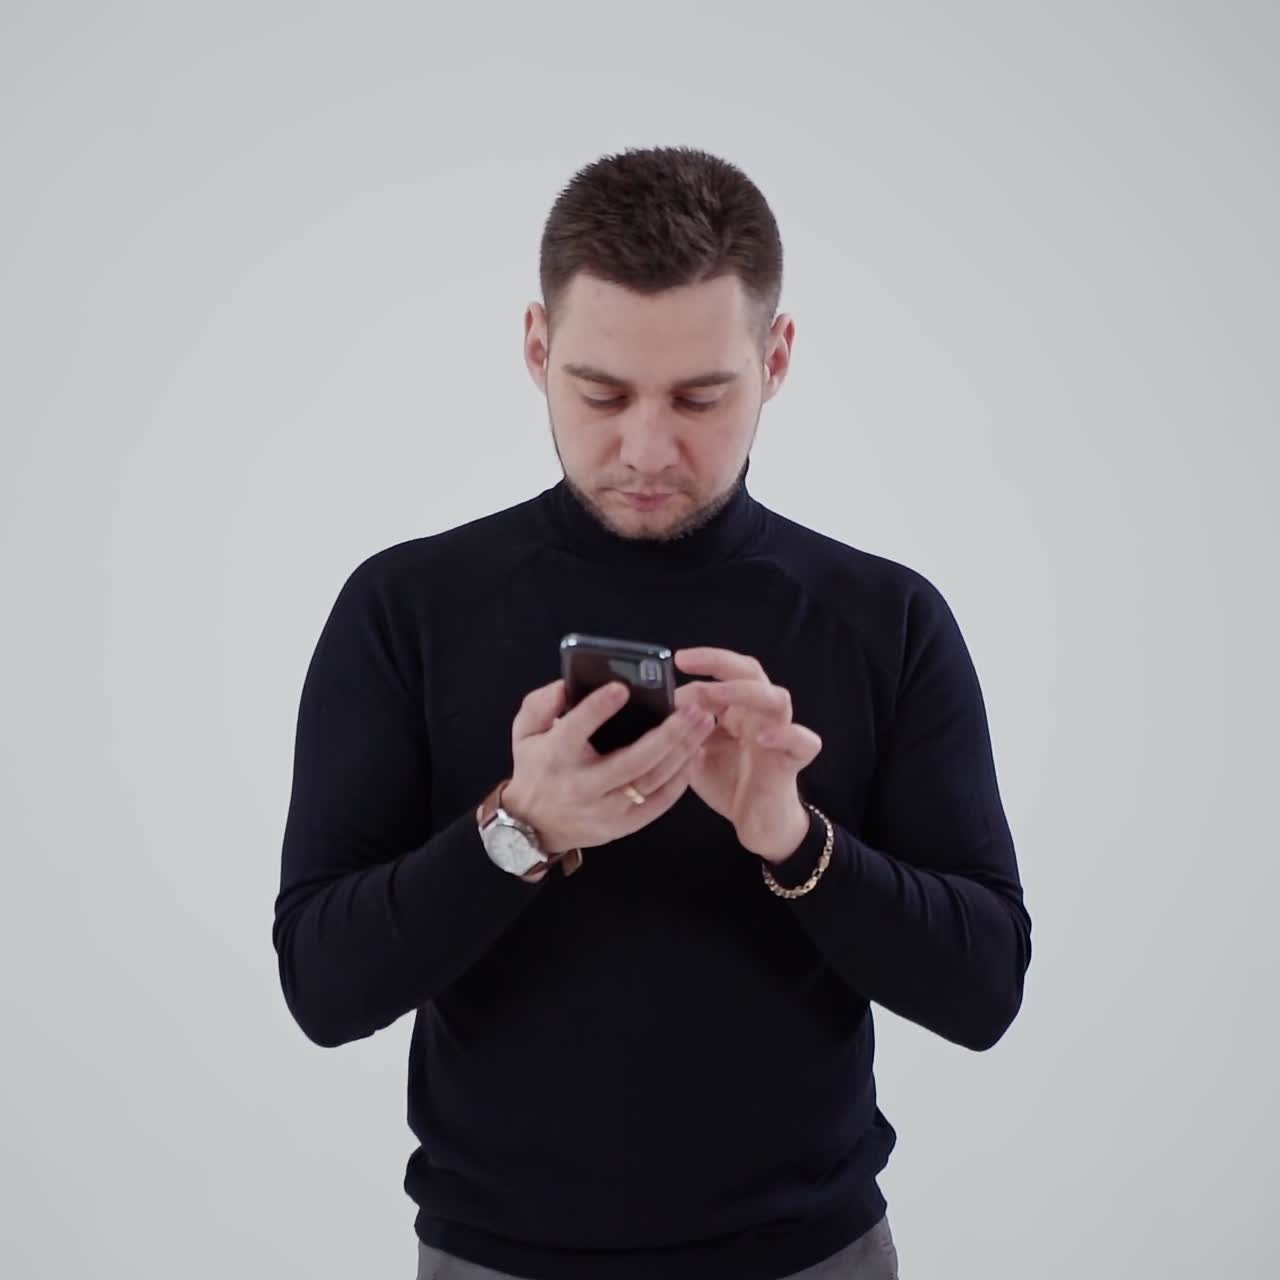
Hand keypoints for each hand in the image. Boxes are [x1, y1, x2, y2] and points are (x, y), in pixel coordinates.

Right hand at [502, 678, 718, 855]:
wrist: (535, 825)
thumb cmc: (536, 768)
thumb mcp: (524, 732)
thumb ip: (541, 703)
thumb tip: (567, 685)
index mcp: (556, 755)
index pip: (576, 729)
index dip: (598, 708)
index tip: (622, 687)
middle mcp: (583, 785)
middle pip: (631, 761)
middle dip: (667, 734)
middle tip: (691, 708)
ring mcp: (606, 809)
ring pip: (651, 781)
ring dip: (682, 752)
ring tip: (703, 724)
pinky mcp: (623, 825)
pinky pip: (658, 803)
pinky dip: (680, 781)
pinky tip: (695, 755)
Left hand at [672, 647, 821, 861]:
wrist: (757, 823)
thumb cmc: (728, 783)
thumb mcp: (695, 754)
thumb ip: (682, 731)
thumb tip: (661, 706)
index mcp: (737, 709)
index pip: (726, 671)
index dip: (703, 662)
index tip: (675, 661)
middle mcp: (760, 714)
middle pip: (751, 672)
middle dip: (719, 662)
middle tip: (685, 663)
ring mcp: (780, 734)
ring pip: (777, 698)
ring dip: (745, 692)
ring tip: (714, 696)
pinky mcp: (793, 760)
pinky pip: (802, 741)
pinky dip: (785, 735)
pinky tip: (760, 739)